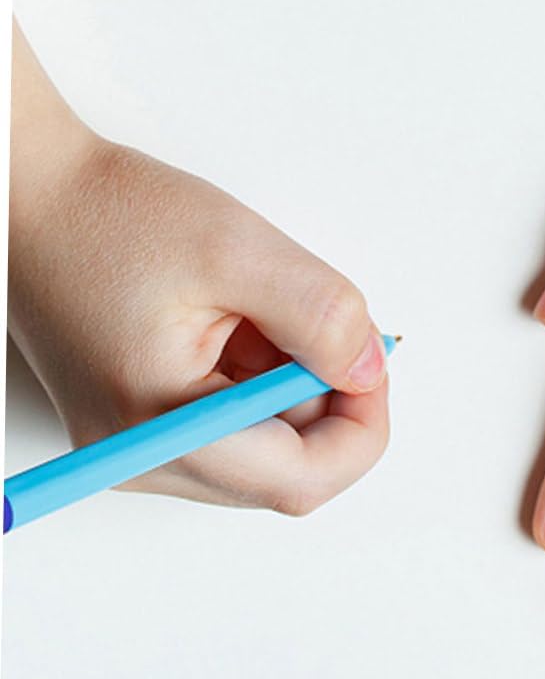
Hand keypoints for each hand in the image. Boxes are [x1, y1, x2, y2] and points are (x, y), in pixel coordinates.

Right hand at [7, 127, 389, 516]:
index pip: (299, 480)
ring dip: (295, 383)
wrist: (37, 198)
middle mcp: (141, 458)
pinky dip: (265, 376)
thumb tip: (368, 369)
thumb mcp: (238, 250)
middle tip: (329, 323)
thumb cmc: (114, 217)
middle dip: (328, 398)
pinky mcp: (143, 423)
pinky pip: (237, 422)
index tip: (373, 361)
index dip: (360, 425)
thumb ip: (319, 314)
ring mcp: (138, 446)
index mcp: (157, 429)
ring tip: (262, 311)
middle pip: (288, 470)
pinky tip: (242, 321)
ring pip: (268, 446)